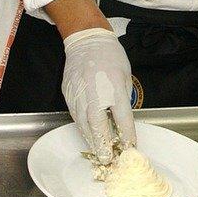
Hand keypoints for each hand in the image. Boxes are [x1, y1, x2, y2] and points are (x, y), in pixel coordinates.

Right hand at [60, 27, 135, 161]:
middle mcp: (95, 90)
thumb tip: (122, 118)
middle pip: (97, 124)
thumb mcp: (125, 74)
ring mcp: (78, 91)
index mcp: (114, 86)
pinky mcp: (68, 91)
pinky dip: (81, 125)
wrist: (87, 38)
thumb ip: (123, 97)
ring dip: (90, 138)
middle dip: (102, 144)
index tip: (130, 146)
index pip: (122, 117)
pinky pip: (74, 113)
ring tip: (97, 150)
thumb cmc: (110, 55)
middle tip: (107, 158)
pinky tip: (86, 133)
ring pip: (82, 122)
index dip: (127, 135)